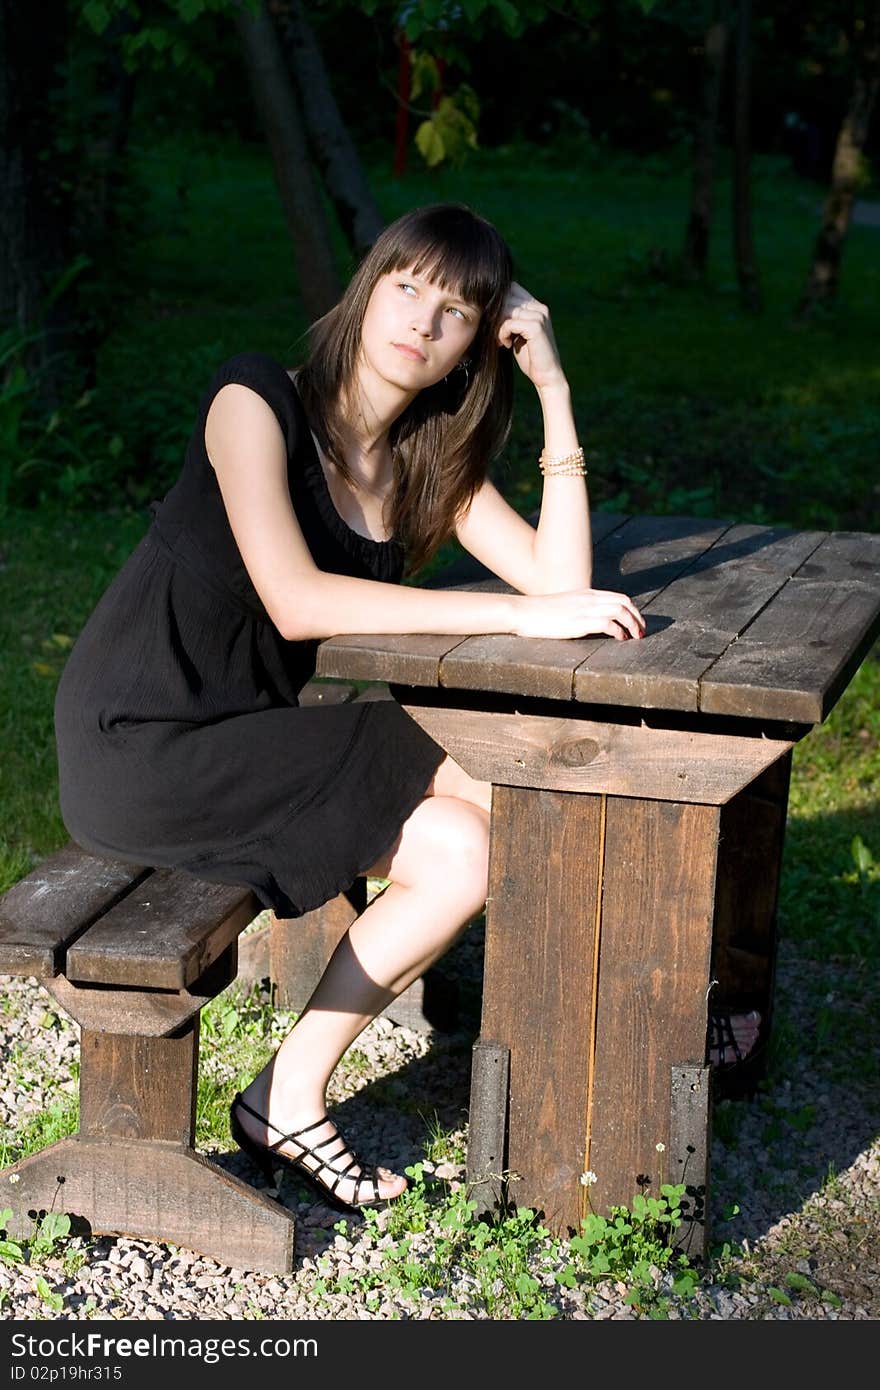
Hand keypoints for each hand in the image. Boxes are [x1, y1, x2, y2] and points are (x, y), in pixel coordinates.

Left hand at [497, 282, 565, 390]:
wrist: (546, 376)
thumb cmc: (530, 357)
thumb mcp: (517, 334)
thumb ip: (509, 318)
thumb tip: (487, 306)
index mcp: (536, 306)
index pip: (511, 289)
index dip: (498, 302)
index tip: (492, 323)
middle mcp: (539, 307)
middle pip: (507, 297)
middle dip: (495, 315)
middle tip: (494, 334)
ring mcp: (539, 315)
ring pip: (506, 309)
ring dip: (498, 326)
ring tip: (500, 341)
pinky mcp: (536, 326)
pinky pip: (509, 322)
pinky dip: (502, 334)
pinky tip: (506, 345)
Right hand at [513, 588, 645, 641]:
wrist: (523, 611)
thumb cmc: (538, 612)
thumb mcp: (564, 606)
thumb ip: (579, 609)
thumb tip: (589, 621)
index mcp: (587, 594)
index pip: (619, 597)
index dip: (632, 610)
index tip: (636, 623)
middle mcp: (590, 599)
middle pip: (625, 603)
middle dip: (638, 618)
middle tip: (641, 632)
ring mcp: (586, 609)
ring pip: (621, 611)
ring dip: (633, 625)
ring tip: (636, 637)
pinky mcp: (580, 622)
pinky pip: (609, 624)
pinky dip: (619, 632)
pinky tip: (620, 639)